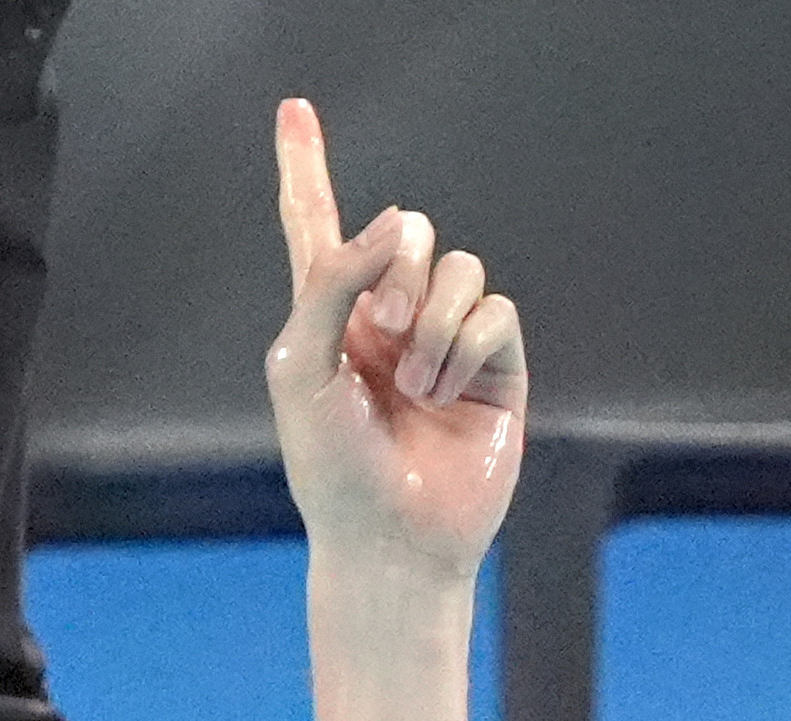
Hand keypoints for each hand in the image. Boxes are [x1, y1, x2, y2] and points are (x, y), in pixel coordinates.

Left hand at [265, 100, 526, 581]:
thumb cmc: (332, 468)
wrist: (391, 539)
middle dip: (397, 266)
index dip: (307, 167)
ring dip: (434, 322)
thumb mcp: (302, 370)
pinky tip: (446, 397)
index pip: (316, 226)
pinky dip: (468, 349)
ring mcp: (445, 340)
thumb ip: (331, 284)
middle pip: (407, 229)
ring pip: (459, 267)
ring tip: (415, 386)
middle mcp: (387, 318)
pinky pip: (495, 312)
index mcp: (326, 316)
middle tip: (383, 327)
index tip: (295, 110)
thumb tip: (396, 223)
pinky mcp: (495, 366)